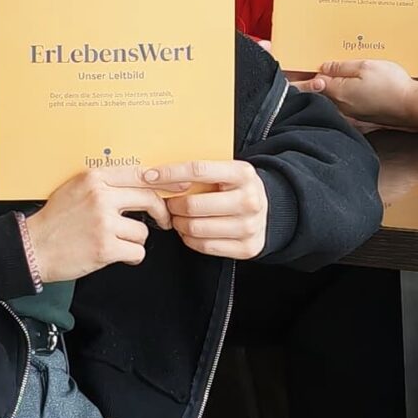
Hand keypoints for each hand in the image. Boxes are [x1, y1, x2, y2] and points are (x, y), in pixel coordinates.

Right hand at [21, 167, 173, 284]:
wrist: (33, 247)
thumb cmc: (54, 221)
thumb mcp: (74, 189)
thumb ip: (103, 184)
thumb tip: (139, 186)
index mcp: (93, 178)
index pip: (139, 174)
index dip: (164, 182)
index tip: (178, 187)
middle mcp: (100, 196)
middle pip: (148, 199)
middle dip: (161, 213)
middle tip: (163, 222)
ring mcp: (103, 222)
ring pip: (143, 231)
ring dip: (134, 241)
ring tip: (117, 243)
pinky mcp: (105, 247)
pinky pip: (137, 251)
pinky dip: (130, 256)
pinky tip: (117, 255)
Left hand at [141, 161, 268, 260]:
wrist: (268, 211)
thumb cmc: (236, 189)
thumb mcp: (226, 171)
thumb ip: (200, 171)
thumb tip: (158, 170)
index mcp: (242, 173)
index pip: (199, 170)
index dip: (170, 173)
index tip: (149, 176)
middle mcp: (249, 200)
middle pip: (193, 205)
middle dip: (172, 205)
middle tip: (167, 203)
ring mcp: (249, 226)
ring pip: (195, 228)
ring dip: (178, 223)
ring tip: (178, 216)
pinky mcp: (246, 247)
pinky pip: (204, 246)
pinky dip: (189, 238)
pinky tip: (189, 230)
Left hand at [300, 58, 417, 128]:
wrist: (412, 107)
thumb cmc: (392, 84)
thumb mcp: (365, 66)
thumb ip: (341, 67)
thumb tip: (322, 69)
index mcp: (338, 92)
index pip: (309, 86)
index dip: (294, 83)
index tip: (281, 81)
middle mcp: (341, 108)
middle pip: (318, 97)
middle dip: (307, 88)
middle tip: (297, 80)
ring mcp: (351, 116)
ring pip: (330, 105)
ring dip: (323, 97)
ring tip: (321, 86)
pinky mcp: (362, 121)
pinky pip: (344, 112)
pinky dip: (339, 105)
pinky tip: (344, 98)